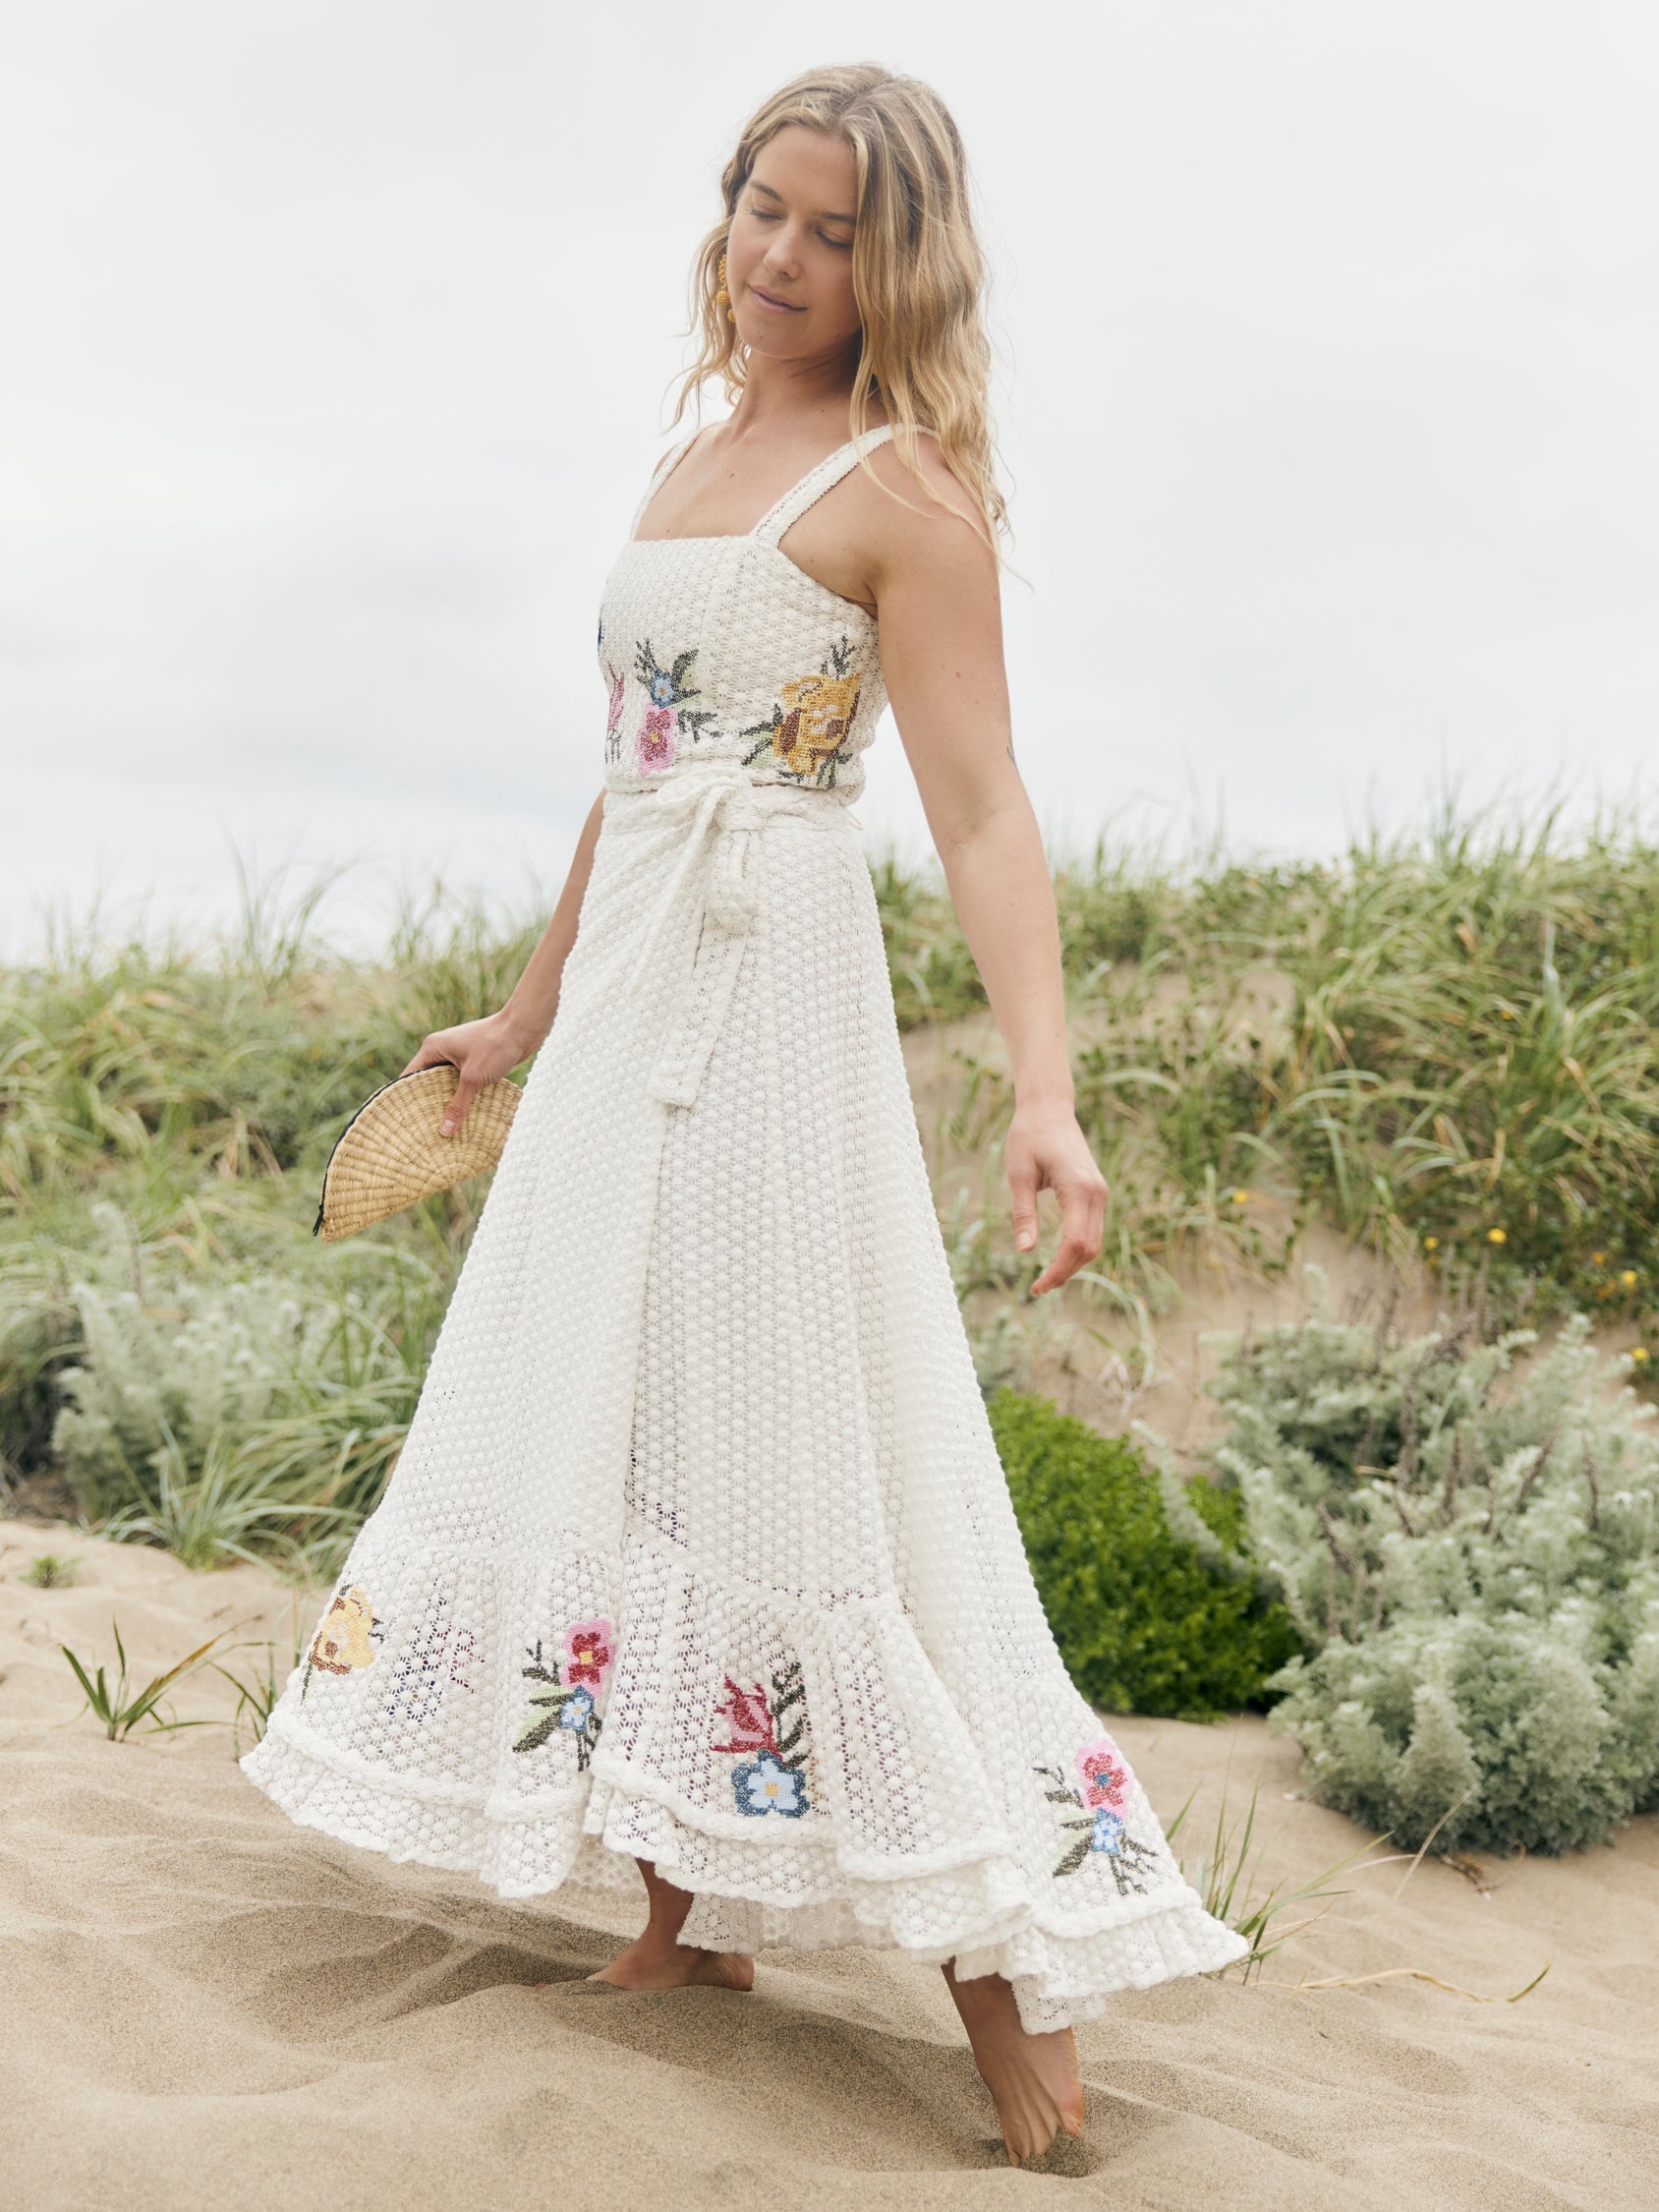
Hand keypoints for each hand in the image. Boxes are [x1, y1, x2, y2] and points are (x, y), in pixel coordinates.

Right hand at [401, 1011, 530, 1136]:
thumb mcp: (473, 1078)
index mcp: (433, 1048)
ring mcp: (459, 1055)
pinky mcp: (474, 1061)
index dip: (405, 1097)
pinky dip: (463, 1096)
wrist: (524, 1028)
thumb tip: (444, 1131)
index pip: (410, 1076)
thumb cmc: (495, 1046)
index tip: (402, 1121)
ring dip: (448, 1102)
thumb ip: (458, 1105)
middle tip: (422, 1130)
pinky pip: (463, 1082)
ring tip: (442, 1128)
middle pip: (428, 1082)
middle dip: (428, 1104)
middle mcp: (442, 1050)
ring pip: (447, 1084)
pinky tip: (464, 1116)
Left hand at [1005, 1101, 1107, 1296]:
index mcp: (1079, 1188)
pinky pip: (1092, 1230)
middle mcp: (1097, 1193)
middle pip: (1089, 1249)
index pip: (1075, 1243)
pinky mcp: (1096, 1193)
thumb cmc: (1029, 1137)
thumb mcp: (1018, 1175)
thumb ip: (1023, 1213)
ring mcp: (1100, 1193)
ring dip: (1073, 1264)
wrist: (1049, 1109)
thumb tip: (1025, 1252)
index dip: (1058, 1270)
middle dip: (1066, 1273)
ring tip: (1045, 1279)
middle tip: (1037, 1289)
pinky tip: (1057, 1258)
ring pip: (1094, 1242)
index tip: (1036, 1287)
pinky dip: (1077, 1250)